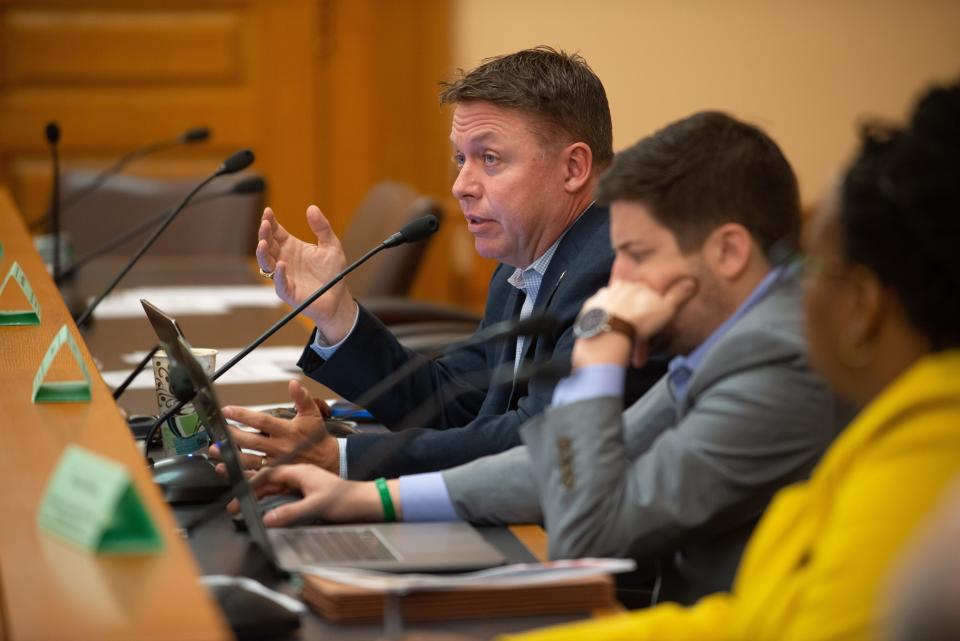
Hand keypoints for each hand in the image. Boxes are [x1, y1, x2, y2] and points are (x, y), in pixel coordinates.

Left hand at [208, 379, 339, 472]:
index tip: (228, 410)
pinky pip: (256, 478)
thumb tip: (293, 383)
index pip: (263, 421)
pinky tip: (227, 471)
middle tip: (218, 431)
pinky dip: (240, 476)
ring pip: (250, 461)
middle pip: (252, 441)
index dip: (244, 415)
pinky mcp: (277, 477)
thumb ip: (302, 398)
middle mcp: (280, 447)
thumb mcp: (313, 414)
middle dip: (233, 436)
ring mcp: (277, 464)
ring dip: (231, 457)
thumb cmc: (318, 437)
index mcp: (288, 431)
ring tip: (216, 451)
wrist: (329, 461)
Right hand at [227, 464, 384, 526]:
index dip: (251, 484)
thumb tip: (267, 519)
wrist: (366, 503)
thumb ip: (290, 512)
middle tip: (235, 506)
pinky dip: (275, 504)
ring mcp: (306, 486)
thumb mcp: (316, 506)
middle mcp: (302, 476)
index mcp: (301, 472)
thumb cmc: (346, 500)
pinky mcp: (310, 496)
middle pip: (271, 483)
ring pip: (278, 491)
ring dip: (262, 499)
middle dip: (252, 493)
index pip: (269, 474)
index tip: (237, 494)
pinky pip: (287, 498)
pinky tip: (268, 512)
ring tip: (246, 508)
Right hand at [256, 205, 356, 342]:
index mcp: (291, 247)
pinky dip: (278, 274)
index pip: (275, 232)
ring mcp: (283, 276)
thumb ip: (322, 228)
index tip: (268, 211)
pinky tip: (281, 265)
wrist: (338, 298)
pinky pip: (279, 283)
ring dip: (262, 252)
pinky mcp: (288, 292)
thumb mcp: (331, 246)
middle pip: (267, 244)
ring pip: (266, 263)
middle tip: (265, 223)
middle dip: (264, 233)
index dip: (270, 222)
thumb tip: (312, 207)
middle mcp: (283, 259)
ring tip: (263, 242)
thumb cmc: (333, 273)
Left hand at [573, 277, 696, 367]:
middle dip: (633, 314)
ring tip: (621, 340)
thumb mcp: (666, 309)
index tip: (650, 323)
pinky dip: (604, 323)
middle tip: (635, 335)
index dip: (649, 307)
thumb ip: (678, 295)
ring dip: (617, 319)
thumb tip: (692, 281)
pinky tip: (608, 336)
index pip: (646, 293)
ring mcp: (601, 297)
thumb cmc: (640, 321)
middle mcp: (617, 286)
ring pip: (613, 307)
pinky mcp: (589, 309)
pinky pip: (599, 315)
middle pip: (628, 300)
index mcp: (637, 285)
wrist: (610, 332)